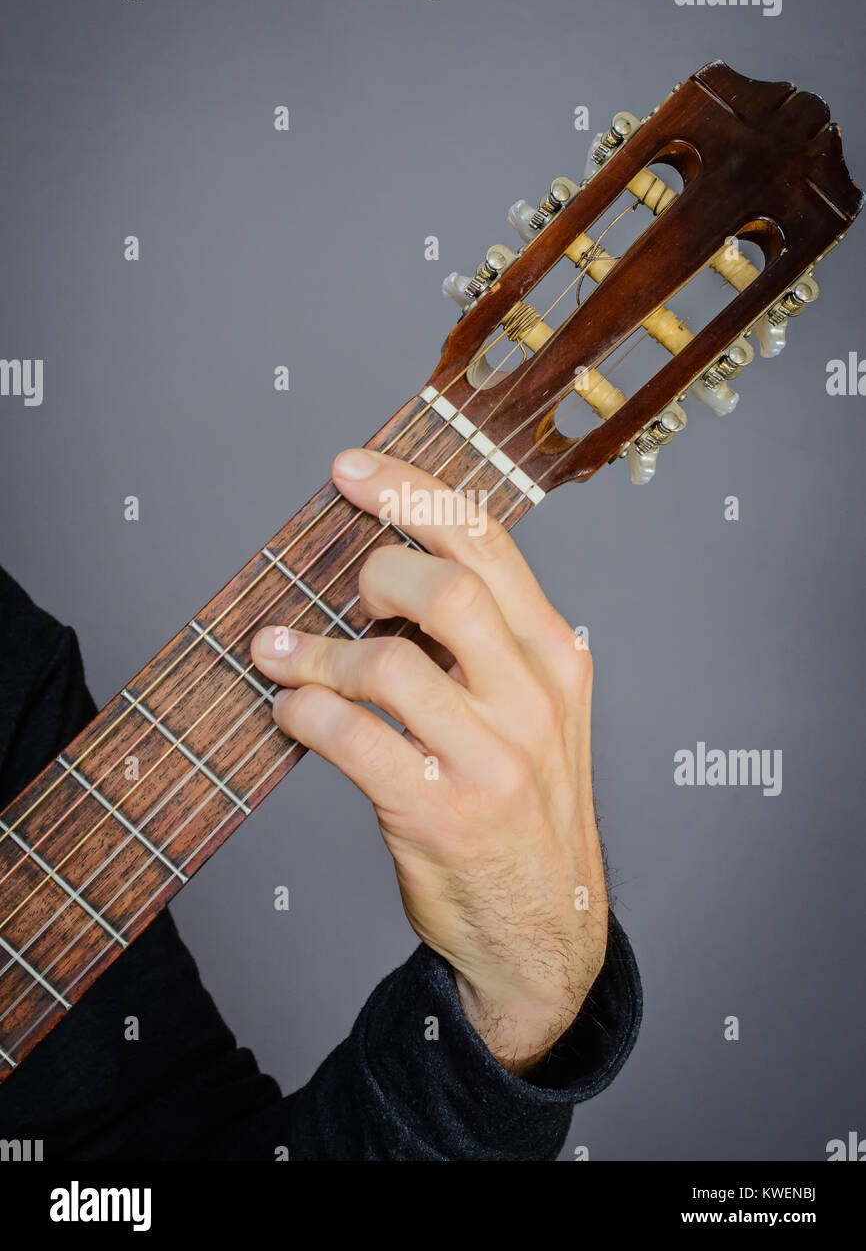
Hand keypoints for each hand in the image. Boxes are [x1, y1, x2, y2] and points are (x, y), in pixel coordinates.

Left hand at [251, 448, 607, 1074]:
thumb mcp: (534, 709)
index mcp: (556, 656)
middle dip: (371, 571)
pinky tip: (289, 710)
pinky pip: (351, 739)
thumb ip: (485, 639)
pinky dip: (302, 712)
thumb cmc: (525, 803)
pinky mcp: (442, 815)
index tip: (351, 468)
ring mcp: (491, 760)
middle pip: (442, 589)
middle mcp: (532, 699)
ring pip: (385, 664)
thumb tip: (387, 563)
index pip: (485, 543)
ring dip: (315, 652)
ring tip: (281, 654)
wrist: (547, 925)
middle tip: (342, 589)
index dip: (410, 492)